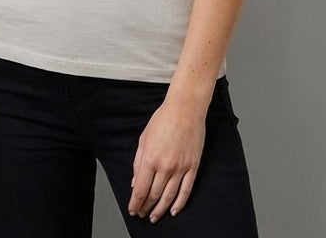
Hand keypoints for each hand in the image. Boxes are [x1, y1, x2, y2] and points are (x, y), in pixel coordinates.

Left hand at [128, 96, 205, 222]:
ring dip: (160, 209)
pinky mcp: (193, 167)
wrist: (185, 109)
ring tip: (154, 217)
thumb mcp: (144, 138)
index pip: (141, 189)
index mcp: (150, 158)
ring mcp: (181, 168)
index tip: (132, 210)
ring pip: (169, 196)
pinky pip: (186, 190)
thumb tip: (135, 182)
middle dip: (146, 207)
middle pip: (154, 195)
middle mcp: (166, 166)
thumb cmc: (163, 120)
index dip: (136, 203)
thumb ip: (138, 162)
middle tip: (142, 215)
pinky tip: (173, 211)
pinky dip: (179, 204)